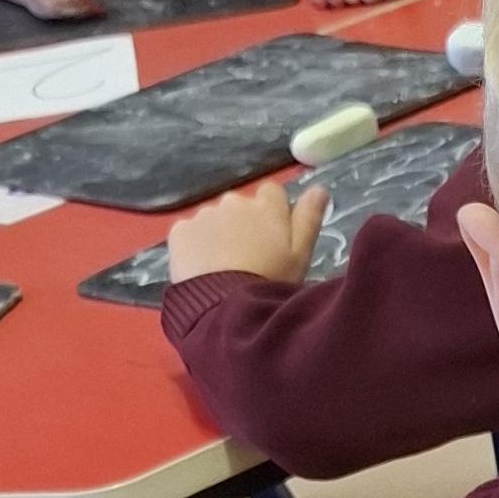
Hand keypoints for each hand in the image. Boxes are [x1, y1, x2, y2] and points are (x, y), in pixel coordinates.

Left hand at [167, 176, 329, 286]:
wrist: (226, 309)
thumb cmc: (271, 282)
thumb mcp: (301, 255)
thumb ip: (309, 218)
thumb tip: (319, 188)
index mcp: (266, 205)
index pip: (272, 193)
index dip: (273, 213)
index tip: (272, 238)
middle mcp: (233, 201)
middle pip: (240, 206)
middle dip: (243, 225)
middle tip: (248, 259)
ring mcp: (203, 214)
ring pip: (214, 219)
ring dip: (219, 235)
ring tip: (224, 268)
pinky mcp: (179, 231)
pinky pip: (190, 233)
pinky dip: (195, 246)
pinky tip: (203, 269)